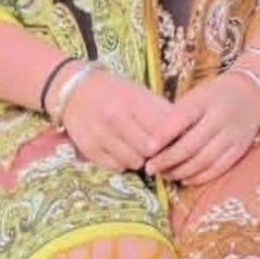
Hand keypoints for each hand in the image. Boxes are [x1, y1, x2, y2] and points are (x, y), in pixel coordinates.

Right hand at [56, 66, 172, 172]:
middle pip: (150, 149)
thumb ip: (160, 112)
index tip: (176, 139)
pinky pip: (117, 168)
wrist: (75, 90)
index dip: (173, 138)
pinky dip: (123, 163)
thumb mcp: (139, 93)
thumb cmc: (115, 91)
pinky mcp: (89, 150)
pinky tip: (122, 149)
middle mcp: (115, 118)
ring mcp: (100, 135)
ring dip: (141, 159)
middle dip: (158, 151)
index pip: (162, 129)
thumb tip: (185, 134)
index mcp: (132, 100)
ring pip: (134, 162)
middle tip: (158, 147)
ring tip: (138, 147)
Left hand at [145, 73, 259, 185]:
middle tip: (150, 168)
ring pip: (203, 160)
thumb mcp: (196, 96)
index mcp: (205, 100)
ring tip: (164, 174)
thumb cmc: (213, 96)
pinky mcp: (239, 149)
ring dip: (181, 171)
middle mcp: (220, 117)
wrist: (250, 95)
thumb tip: (152, 143)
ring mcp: (232, 135)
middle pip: (191, 145)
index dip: (164, 134)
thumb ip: (178, 115)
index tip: (147, 148)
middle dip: (168, 160)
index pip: (182, 118)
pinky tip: (184, 178)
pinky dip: (199, 177)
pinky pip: (217, 168)